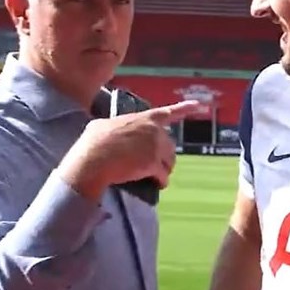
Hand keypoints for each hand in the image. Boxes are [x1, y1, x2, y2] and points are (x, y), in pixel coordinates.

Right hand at [59, 100, 201, 200]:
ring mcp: (154, 147)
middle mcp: (153, 130)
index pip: (166, 112)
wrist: (92, 160)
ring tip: (155, 176)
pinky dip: (161, 181)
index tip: (197, 105)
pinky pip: (163, 176)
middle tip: (154, 165)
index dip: (183, 108)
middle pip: (169, 145)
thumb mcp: (102, 125)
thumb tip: (106, 128)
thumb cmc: (93, 142)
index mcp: (143, 118)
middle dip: (164, 156)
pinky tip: (157, 184)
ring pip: (169, 161)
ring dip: (164, 169)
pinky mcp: (153, 164)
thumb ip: (114, 126)